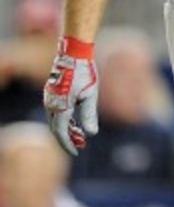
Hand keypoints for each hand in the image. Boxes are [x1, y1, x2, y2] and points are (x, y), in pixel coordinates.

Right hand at [43, 37, 98, 154]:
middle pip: (56, 128)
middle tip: (81, 145)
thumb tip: (91, 134)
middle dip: (68, 138)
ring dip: (67, 129)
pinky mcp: (52, 94)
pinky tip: (76, 123)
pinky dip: (65, 120)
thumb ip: (89, 115)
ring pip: (56, 121)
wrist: (74, 53)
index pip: (60, 132)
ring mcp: (49, 99)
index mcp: (59, 107)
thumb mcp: (90, 95)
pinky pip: (56, 113)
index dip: (68, 144)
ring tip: (81, 135)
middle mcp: (50, 104)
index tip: (77, 152)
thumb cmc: (84, 73)